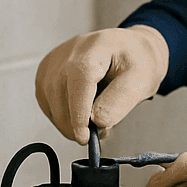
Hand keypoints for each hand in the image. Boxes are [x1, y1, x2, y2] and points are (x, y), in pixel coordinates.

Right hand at [35, 25, 168, 142]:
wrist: (131, 48)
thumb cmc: (137, 61)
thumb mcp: (140, 81)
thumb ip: (119, 102)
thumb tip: (96, 121)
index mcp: (93, 50)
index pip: (78, 86)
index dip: (79, 116)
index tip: (85, 138)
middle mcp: (68, 53)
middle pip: (62, 99)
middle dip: (78, 124)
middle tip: (102, 130)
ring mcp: (53, 62)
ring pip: (52, 105)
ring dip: (71, 122)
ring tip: (96, 115)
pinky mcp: (46, 72)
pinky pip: (48, 104)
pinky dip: (63, 115)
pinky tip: (82, 109)